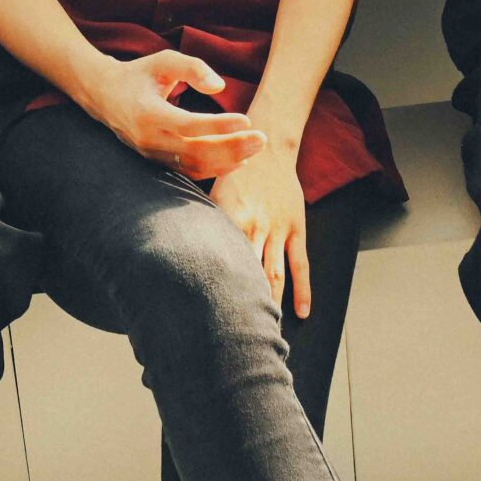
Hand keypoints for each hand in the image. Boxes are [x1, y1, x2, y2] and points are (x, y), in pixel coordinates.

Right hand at [82, 49, 267, 181]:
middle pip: (195, 151)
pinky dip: (215, 168)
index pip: (188, 125)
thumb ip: (192, 68)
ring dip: (228, 161)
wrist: (104, 96)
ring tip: (255, 148)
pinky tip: (239, 161)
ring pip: (194, 166)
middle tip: (262, 139)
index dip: (219, 125)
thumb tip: (219, 86)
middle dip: (232, 147)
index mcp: (146, 113)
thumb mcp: (163, 60)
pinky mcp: (157, 162)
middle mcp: (148, 139)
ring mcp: (152, 155)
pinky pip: (189, 171)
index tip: (247, 120)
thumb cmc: (139, 74)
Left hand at [212, 144, 310, 317]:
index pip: (218, 258)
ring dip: (270, 303)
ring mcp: (277, 229)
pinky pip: (300, 263)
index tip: (206, 316)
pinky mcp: (295, 228)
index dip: (214, 286)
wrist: (268, 146)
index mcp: (226, 217)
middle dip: (241, 303)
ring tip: (266, 332)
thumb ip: (199, 222)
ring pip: (274, 273)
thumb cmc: (232, 174)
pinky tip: (302, 313)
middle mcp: (253, 226)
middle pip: (246, 272)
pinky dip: (303, 289)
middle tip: (236, 334)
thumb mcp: (210, 192)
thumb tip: (177, 249)